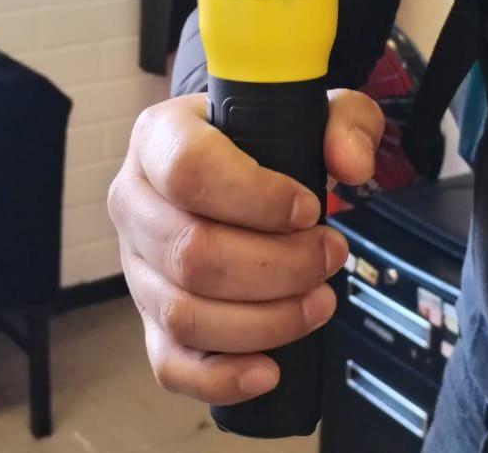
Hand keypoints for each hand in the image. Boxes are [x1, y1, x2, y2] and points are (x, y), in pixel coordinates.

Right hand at [107, 88, 382, 405]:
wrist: (233, 166)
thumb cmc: (263, 140)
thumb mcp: (310, 111)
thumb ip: (343, 122)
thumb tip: (351, 164)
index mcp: (159, 138)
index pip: (189, 169)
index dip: (255, 196)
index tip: (308, 208)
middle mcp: (135, 201)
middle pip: (190, 252)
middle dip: (278, 266)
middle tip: (329, 254)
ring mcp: (137, 265)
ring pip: (184, 311)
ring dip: (265, 320)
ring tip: (319, 299)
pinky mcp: (151, 317)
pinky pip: (170, 363)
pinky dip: (221, 376)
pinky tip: (269, 369)